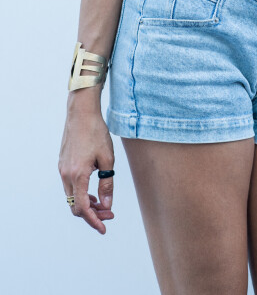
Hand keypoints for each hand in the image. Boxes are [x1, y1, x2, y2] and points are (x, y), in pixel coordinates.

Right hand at [58, 107, 115, 234]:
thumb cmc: (96, 132)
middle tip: (109, 214)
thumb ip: (107, 184)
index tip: (104, 228)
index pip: (83, 208)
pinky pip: (70, 186)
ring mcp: (62, 169)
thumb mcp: (107, 159)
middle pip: (76, 205)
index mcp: (78, 175)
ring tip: (103, 204)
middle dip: (92, 214)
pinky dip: (81, 193)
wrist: (81, 113)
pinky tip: (93, 191)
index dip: (93, 221)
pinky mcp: (63, 164)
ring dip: (87, 204)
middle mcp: (66, 175)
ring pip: (72, 197)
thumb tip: (107, 205)